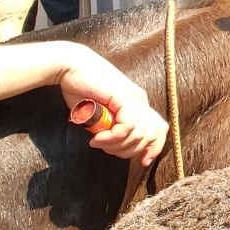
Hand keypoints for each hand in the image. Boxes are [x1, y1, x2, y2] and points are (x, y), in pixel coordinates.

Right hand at [60, 48, 168, 164]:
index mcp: (138, 104)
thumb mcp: (100, 115)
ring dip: (117, 146)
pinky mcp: (123, 97)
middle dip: (128, 151)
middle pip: (150, 137)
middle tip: (105, 148)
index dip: (154, 149)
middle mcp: (140, 101)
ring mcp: (134, 98)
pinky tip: (97, 138)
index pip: (160, 130)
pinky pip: (128, 126)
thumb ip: (111, 127)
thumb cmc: (81, 90)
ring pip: (140, 134)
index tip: (141, 162)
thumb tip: (117, 147)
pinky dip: (112, 138)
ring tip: (98, 142)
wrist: (70, 67)